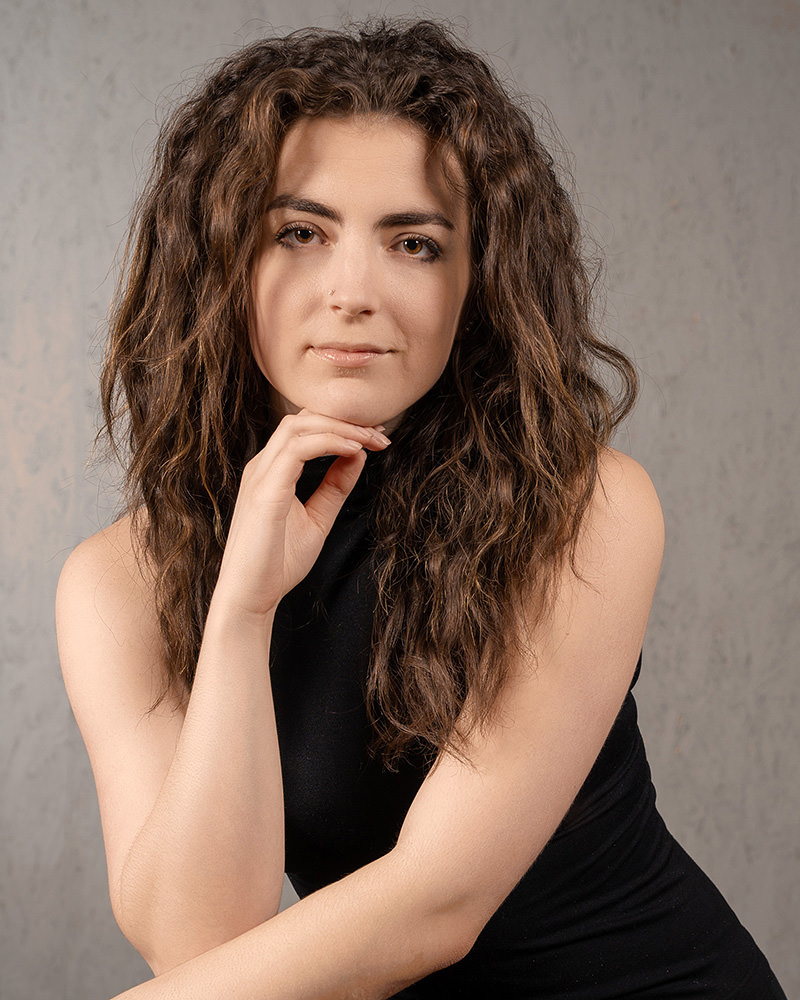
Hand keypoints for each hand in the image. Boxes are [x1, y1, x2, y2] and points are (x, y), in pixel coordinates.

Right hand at [212, 410, 389, 622]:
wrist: (250, 597)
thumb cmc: (277, 563)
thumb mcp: (317, 518)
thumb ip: (335, 487)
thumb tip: (358, 456)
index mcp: (272, 471)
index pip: (306, 428)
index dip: (342, 425)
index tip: (376, 437)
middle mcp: (262, 466)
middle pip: (303, 418)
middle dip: (345, 420)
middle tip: (380, 436)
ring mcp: (260, 476)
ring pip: (300, 426)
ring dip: (341, 427)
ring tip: (371, 440)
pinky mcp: (265, 491)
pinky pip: (298, 449)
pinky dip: (329, 442)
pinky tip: (353, 450)